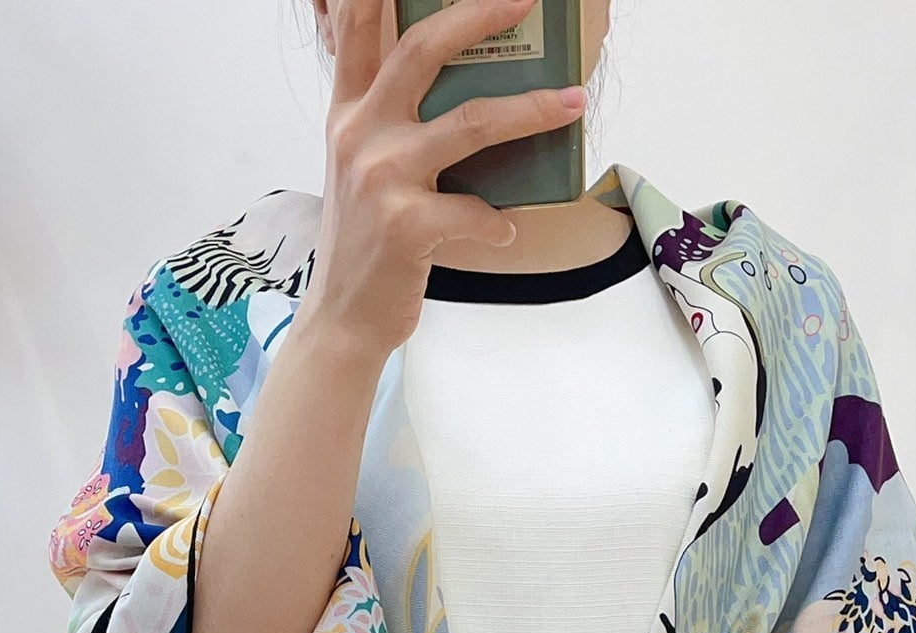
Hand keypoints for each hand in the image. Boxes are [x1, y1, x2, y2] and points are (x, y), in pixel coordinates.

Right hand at [301, 0, 587, 360]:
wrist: (342, 318)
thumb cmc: (365, 243)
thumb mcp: (361, 170)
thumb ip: (390, 124)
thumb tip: (463, 96)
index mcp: (348, 113)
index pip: (354, 27)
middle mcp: (360, 134)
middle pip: (422, 49)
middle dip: (480, 13)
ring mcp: (382, 178)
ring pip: (470, 122)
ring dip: (531, 110)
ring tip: (573, 103)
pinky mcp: (406, 225)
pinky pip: (476, 210)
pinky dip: (499, 220)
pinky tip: (505, 228)